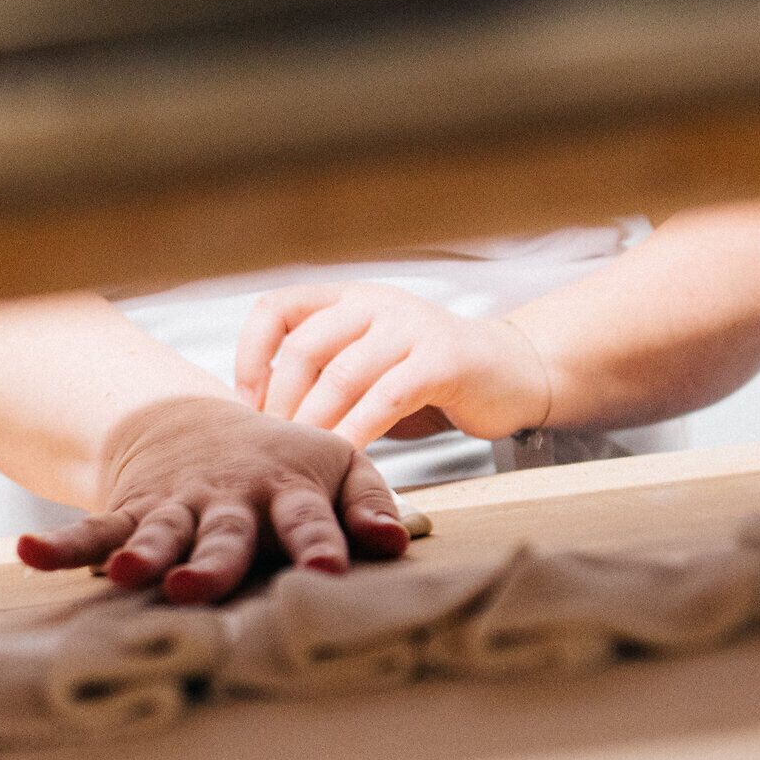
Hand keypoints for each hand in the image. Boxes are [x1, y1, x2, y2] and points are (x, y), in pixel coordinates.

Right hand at [16, 397, 408, 602]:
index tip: (333, 570)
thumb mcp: (338, 468)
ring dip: (145, 553)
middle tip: (201, 588)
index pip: (309, 519)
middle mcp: (231, 500)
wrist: (197, 421)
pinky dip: (63, 544)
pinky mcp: (134, 510)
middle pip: (225, 534)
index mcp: (290, 491)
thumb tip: (397, 542)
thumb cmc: (286, 462)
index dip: (322, 541)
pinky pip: (95, 529)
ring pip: (161, 534)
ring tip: (126, 573)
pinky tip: (30, 555)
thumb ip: (369, 504)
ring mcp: (178, 505)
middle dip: (214, 561)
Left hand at [234, 283, 550, 448]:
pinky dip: (358, 433)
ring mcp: (411, 326)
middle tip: (274, 446)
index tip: (246, 403)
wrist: (513, 372)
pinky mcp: (443, 360)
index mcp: (347, 300)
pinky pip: (386, 399)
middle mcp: (375, 303)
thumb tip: (256, 418)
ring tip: (304, 459)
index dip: (250, 354)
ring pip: (342, 374)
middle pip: (303, 346)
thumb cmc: (429, 379)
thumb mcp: (367, 366)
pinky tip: (346, 460)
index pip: (276, 307)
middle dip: (281, 402)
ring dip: (315, 423)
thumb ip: (322, 377)